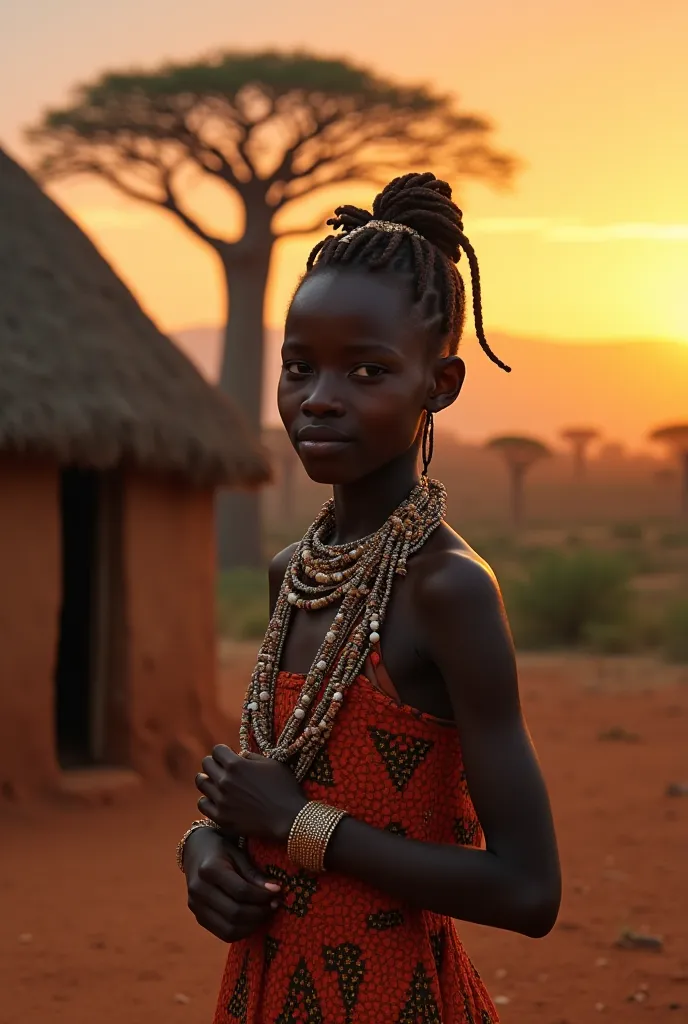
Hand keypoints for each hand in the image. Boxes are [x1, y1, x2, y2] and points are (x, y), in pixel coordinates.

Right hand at [184, 825, 281, 942]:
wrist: (195, 851)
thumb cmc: (221, 849)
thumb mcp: (238, 854)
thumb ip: (254, 874)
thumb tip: (275, 890)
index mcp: (209, 870)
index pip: (241, 891)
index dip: (262, 895)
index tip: (278, 892)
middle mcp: (199, 890)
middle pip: (235, 913)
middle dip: (259, 912)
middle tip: (274, 904)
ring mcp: (196, 907)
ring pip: (229, 929)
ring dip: (252, 925)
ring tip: (265, 912)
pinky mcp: (198, 918)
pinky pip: (223, 933)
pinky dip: (242, 931)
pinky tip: (252, 920)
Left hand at [196, 745, 306, 844]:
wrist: (288, 818)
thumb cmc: (283, 787)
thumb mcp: (271, 763)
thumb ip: (251, 757)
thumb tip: (239, 756)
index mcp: (236, 764)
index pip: (216, 750)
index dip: (223, 752)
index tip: (229, 756)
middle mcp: (224, 781)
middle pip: (206, 764)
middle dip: (214, 763)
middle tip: (223, 768)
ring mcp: (221, 800)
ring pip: (201, 783)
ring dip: (208, 779)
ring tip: (216, 782)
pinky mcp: (220, 817)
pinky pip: (202, 804)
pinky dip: (207, 799)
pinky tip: (216, 799)